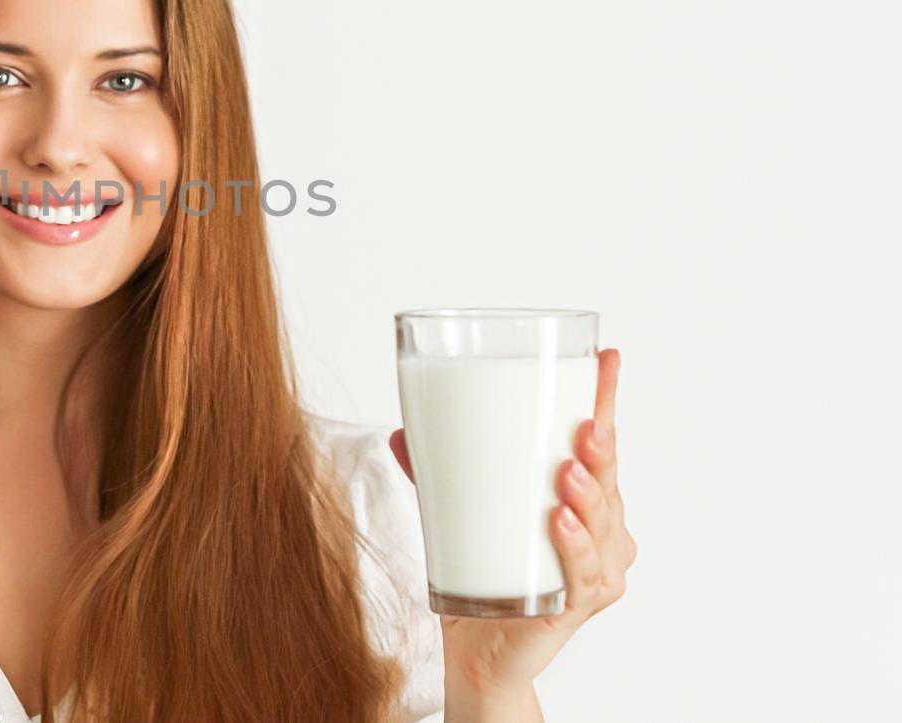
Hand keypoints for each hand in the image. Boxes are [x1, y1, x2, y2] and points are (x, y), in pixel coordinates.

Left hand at [387, 348, 637, 698]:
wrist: (479, 651)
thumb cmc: (481, 574)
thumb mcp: (458, 514)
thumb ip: (434, 473)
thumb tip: (400, 431)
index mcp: (581, 497)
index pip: (598, 442)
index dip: (604, 399)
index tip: (607, 358)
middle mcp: (600, 530)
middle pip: (609, 479)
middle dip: (601, 448)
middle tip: (586, 422)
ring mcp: (595, 570)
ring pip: (604, 526)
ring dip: (588, 496)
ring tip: (567, 472)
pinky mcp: (577, 606)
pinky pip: (585, 576)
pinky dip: (574, 549)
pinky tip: (561, 523)